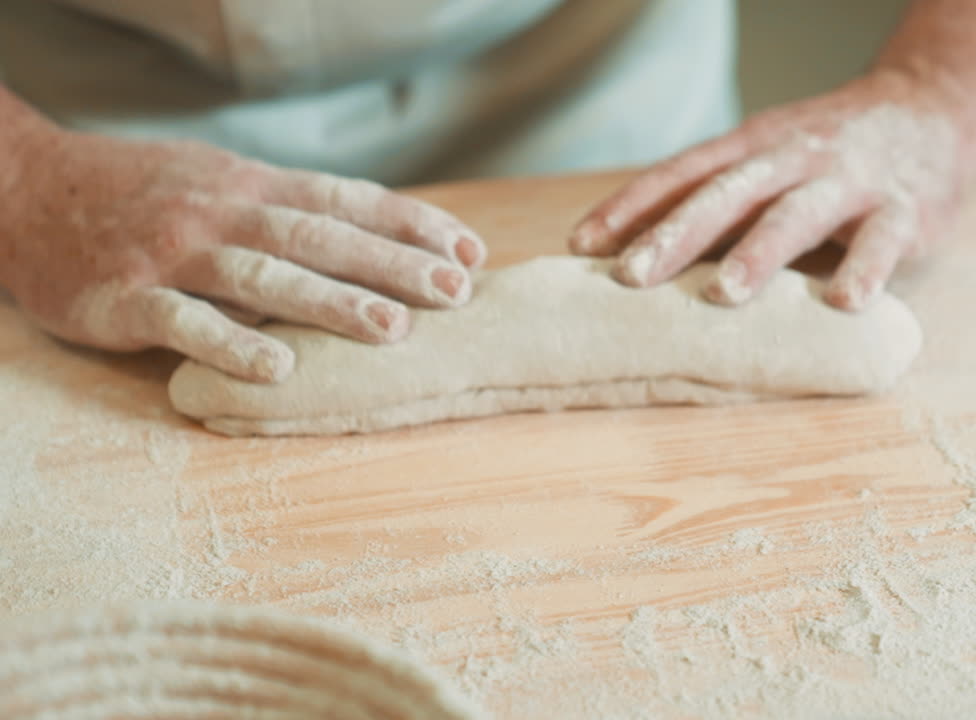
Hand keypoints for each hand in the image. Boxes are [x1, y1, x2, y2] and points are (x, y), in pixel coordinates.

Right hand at [0, 127, 485, 381]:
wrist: (27, 191)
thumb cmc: (143, 194)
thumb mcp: (221, 182)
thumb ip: (289, 211)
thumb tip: (376, 240)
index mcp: (250, 186)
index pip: (345, 202)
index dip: (410, 226)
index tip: (469, 251)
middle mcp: (221, 213)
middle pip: (319, 237)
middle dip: (392, 264)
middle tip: (455, 293)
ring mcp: (173, 253)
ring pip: (263, 276)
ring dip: (330, 301)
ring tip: (392, 328)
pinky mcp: (125, 297)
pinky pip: (184, 321)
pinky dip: (232, 344)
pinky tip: (278, 370)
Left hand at [569, 72, 971, 310]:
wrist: (932, 107)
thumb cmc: (828, 154)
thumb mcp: (768, 162)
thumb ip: (720, 204)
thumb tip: (638, 258)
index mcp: (752, 148)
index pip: (682, 174)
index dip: (631, 208)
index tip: (581, 246)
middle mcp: (793, 157)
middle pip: (726, 194)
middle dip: (676, 235)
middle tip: (631, 278)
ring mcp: (848, 181)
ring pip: (796, 214)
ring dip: (758, 253)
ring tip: (723, 293)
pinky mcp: (904, 208)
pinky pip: (883, 241)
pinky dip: (866, 270)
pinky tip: (844, 303)